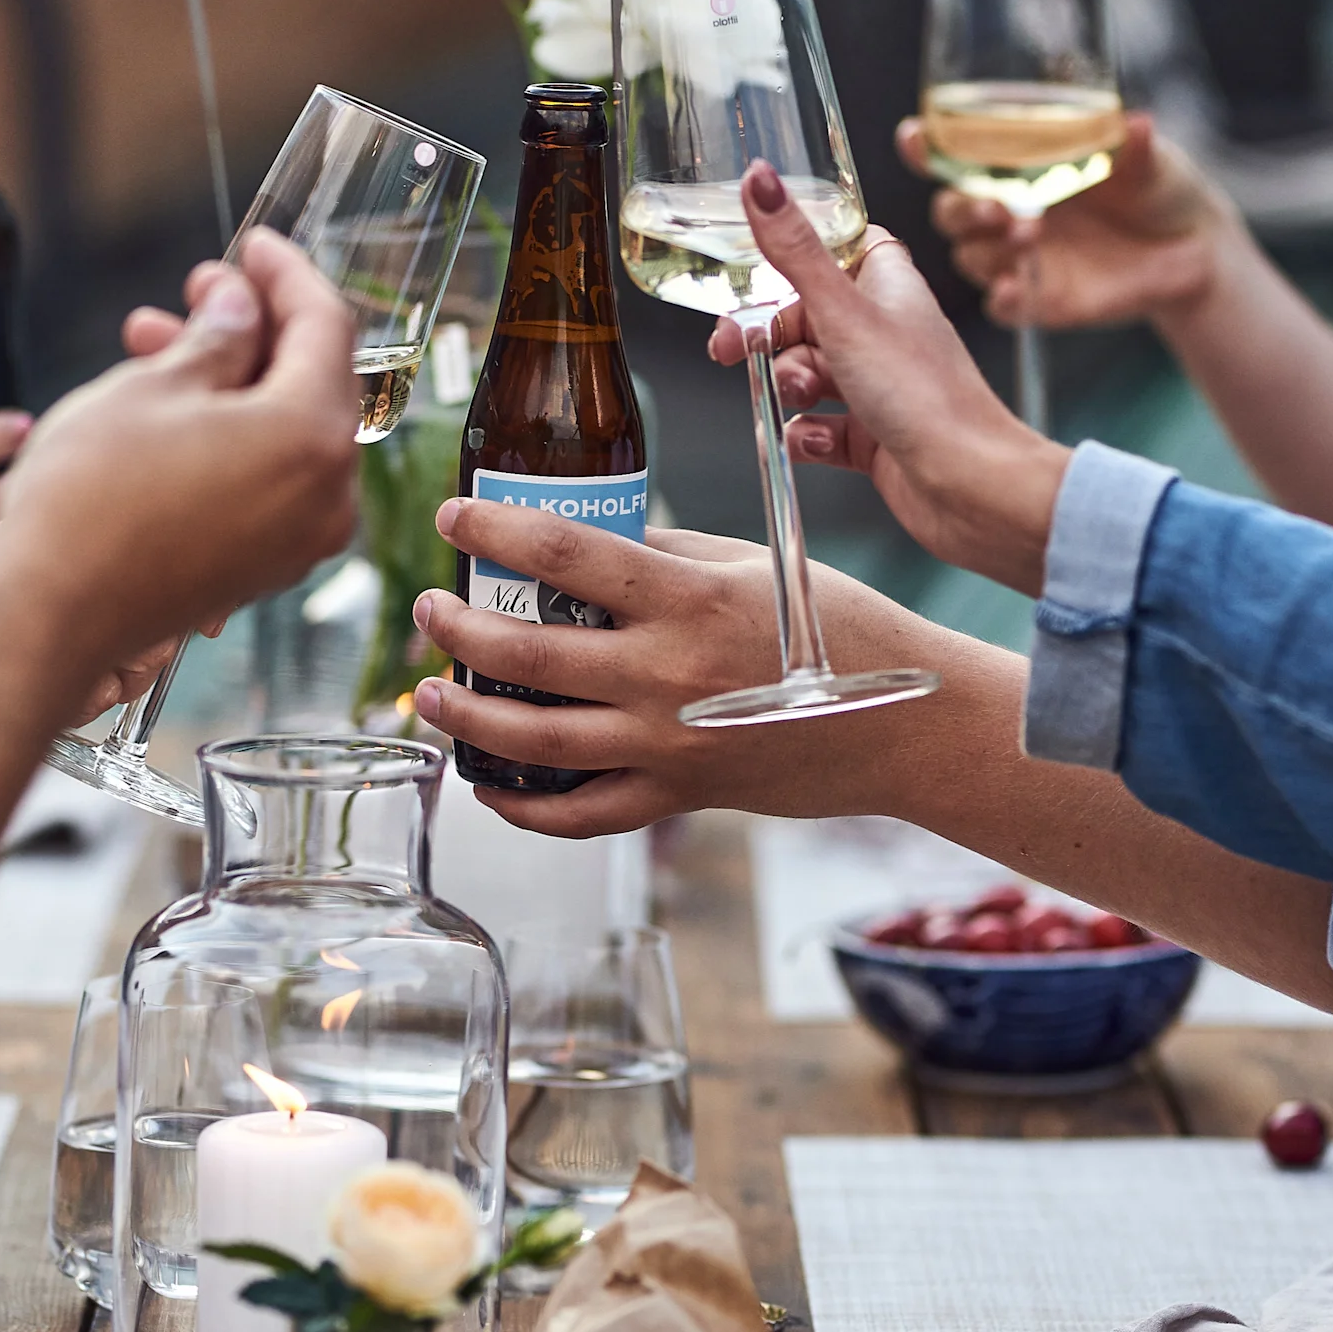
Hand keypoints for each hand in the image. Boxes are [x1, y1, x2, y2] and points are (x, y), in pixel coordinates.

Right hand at [0, 229, 356, 677]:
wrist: (51, 615)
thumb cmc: (91, 499)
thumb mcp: (151, 387)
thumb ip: (216, 336)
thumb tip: (241, 304)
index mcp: (313, 435)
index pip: (326, 326)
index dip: (287, 274)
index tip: (255, 245)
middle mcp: (328, 493)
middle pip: (308, 382)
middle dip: (248, 329)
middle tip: (196, 291)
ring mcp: (300, 538)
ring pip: (279, 431)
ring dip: (225, 382)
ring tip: (147, 344)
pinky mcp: (264, 566)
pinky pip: (265, 480)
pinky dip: (227, 437)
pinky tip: (166, 410)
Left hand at [407, 510, 944, 835]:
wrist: (906, 726)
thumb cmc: (843, 633)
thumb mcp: (756, 567)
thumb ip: (671, 556)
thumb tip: (598, 548)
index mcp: (685, 598)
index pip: (562, 551)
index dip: (492, 530)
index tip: (452, 517)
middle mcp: (665, 673)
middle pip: (527, 649)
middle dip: (457, 629)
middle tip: (428, 609)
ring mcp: (666, 744)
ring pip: (534, 740)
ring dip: (465, 719)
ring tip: (426, 696)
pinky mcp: (677, 795)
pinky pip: (581, 814)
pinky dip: (524, 808)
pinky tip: (488, 787)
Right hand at [704, 164, 1067, 592]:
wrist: (970, 486)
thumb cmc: (925, 396)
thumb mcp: (843, 312)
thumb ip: (794, 250)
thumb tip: (759, 178)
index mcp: (887, 286)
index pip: (835, 251)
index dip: (793, 258)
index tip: (754, 270)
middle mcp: (884, 332)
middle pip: (806, 317)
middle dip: (769, 335)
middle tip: (734, 350)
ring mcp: (878, 387)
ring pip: (808, 374)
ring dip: (789, 386)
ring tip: (801, 398)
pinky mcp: (872, 438)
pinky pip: (819, 428)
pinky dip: (807, 436)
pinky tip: (814, 441)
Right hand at [898, 111, 1235, 335]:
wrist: (1193, 248)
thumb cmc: (1159, 186)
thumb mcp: (1148, 157)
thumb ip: (1133, 146)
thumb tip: (1135, 125)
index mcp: (1018, 165)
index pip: (956, 154)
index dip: (926, 147)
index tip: (915, 138)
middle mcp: (1007, 210)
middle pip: (950, 211)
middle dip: (961, 208)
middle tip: (996, 207)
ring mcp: (1018, 257)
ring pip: (971, 256)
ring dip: (989, 247)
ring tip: (1032, 234)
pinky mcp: (1038, 299)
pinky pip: (1002, 305)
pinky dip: (1001, 298)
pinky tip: (1013, 288)